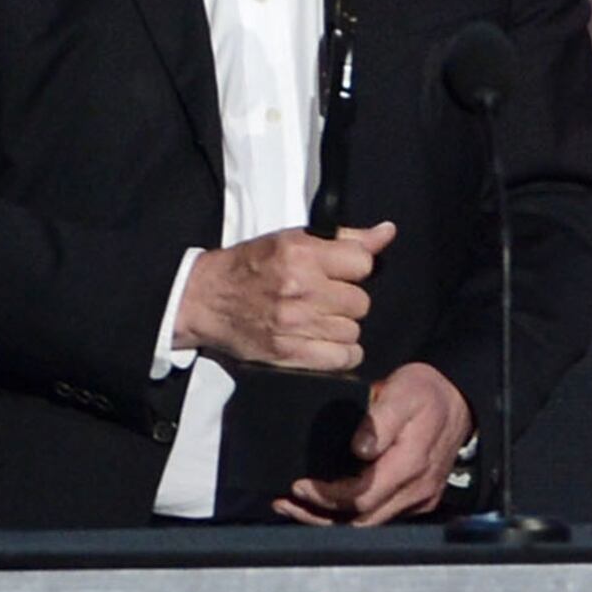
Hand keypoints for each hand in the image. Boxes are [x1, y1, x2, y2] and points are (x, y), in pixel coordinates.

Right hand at [177, 220, 391, 374]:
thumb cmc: (249, 267)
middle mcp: (300, 289)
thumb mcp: (292, 240)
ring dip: (341, 327)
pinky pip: (343, 357)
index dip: (355, 268)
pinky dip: (340, 352)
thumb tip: (387, 233)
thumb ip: (344, 238)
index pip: (363, 263)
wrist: (205, 299)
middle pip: (361, 302)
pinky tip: (324, 341)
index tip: (341, 271)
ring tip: (319, 319)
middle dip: (347, 300)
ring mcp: (295, 325)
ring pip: (353, 331)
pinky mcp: (289, 354)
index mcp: (301, 254)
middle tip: (325, 297)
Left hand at [276, 361, 473, 526]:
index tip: (299, 486)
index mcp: (409, 465)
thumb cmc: (427, 393)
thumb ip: (380, 420)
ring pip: (368, 524)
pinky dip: (350, 515)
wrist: (459, 399)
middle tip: (285, 504)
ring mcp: (419, 499)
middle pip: (360, 521)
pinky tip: (328, 504)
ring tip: (297, 508)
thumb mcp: (402, 393)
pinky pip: (380, 516)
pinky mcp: (418, 500)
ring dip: (330, 520)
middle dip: (319, 516)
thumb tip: (359, 449)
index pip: (361, 497)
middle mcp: (416, 491)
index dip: (326, 497)